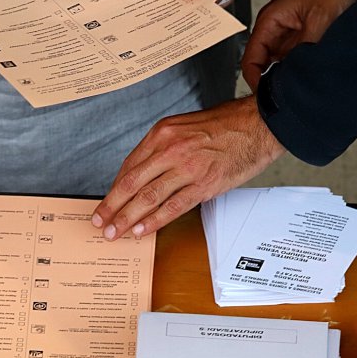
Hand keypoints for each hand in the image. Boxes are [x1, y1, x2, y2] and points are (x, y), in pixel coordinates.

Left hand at [91, 96, 284, 239]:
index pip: (129, 167)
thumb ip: (161, 149)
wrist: (257, 125)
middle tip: (99, 223)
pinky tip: (141, 230)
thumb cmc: (223, 126)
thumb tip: (142, 175)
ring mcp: (187, 168)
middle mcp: (170, 150)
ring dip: (127, 218)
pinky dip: (154, 221)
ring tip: (114, 232)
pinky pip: (173, 207)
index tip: (105, 204)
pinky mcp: (204, 185)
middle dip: (111, 207)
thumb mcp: (182, 127)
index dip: (114, 190)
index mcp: (161, 134)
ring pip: (148, 197)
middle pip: (131, 184)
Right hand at [241, 0, 356, 88]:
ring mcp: (284, 30)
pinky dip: (292, 65)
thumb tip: (295, 74)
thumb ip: (303, 51)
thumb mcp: (319, 22)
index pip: (250, 58)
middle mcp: (272, 27)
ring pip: (275, 60)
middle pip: (260, 61)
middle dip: (268, 78)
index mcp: (269, 21)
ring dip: (282, 72)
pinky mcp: (296, 32)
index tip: (265, 94)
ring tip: (293, 84)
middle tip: (282, 94)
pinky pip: (288, 54)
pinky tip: (302, 72)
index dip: (254, 78)